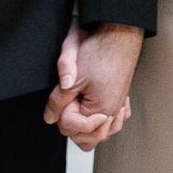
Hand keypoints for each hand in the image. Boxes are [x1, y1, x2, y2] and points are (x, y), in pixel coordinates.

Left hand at [43, 21, 142, 151]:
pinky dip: (104, 119)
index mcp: (102, 111)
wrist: (119, 34)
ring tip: (78, 108)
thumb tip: (50, 117)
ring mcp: (120, 105)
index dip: (63, 116)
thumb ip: (58, 101)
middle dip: (75, 125)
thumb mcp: (72, 77)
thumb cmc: (100, 51)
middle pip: (90, 138)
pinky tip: (95, 110)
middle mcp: (114, 112)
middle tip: (67, 105)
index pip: (75, 130)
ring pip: (103, 131)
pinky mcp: (122, 97)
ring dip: (88, 125)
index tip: (62, 101)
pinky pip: (115, 119)